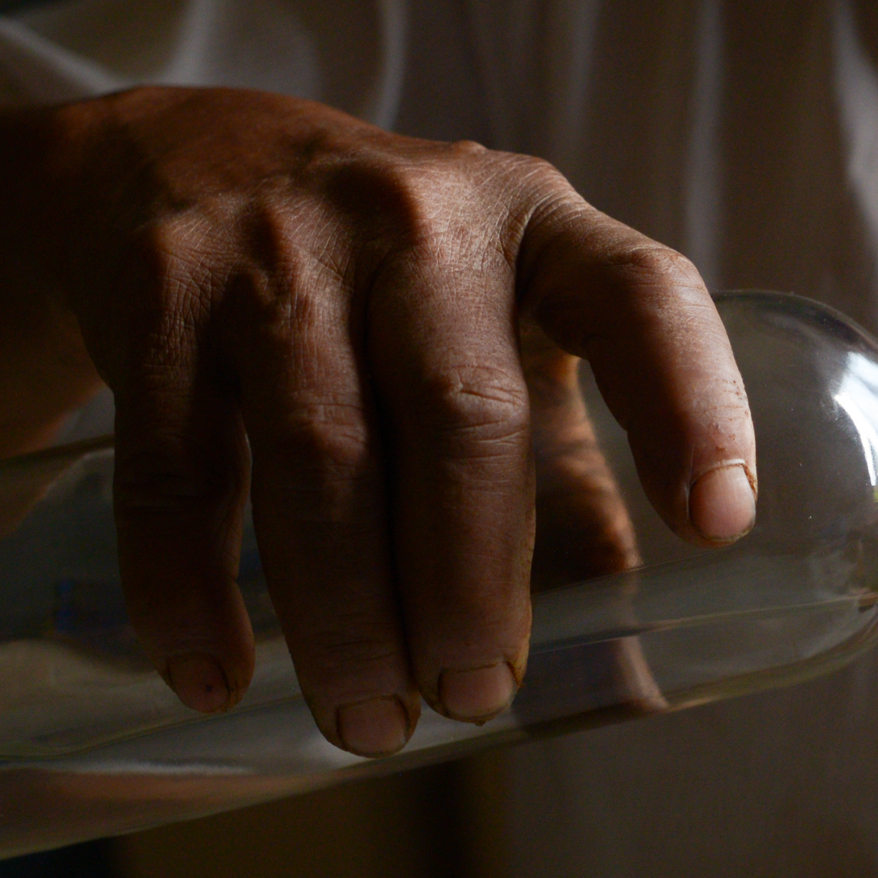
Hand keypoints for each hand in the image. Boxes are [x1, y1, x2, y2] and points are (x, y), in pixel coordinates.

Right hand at [38, 85, 754, 753]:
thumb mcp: (494, 337)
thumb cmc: (379, 288)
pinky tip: (214, 674)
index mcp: (539, 227)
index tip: (717, 527)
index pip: (640, 299)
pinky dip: (189, 589)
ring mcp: (278, 245)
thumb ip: (563, 485)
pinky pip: (180, 466)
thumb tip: (631, 685)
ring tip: (368, 718)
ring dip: (348, 612)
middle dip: (471, 585)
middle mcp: (419, 220)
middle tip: (470, 699)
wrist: (171, 160)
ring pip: (324, 452)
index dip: (689, 406)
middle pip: (463, 416)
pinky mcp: (159, 291)